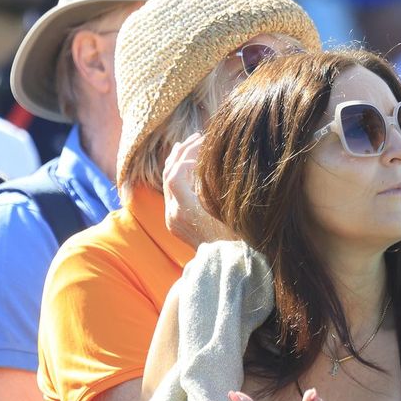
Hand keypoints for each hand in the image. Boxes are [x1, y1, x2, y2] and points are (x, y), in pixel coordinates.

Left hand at [163, 133, 232, 247]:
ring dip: (178, 161)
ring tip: (187, 144)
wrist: (224, 263)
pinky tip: (189, 165)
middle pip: (169, 175)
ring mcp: (171, 218)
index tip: (205, 149)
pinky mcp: (173, 220)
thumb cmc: (234, 237)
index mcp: (185, 212)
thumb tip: (211, 161)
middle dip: (183, 152)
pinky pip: (171, 191)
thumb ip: (213, 186)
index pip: (175, 176)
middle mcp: (173, 214)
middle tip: (198, 137)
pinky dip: (179, 175)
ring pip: (167, 182)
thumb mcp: (226, 209)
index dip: (188, 158)